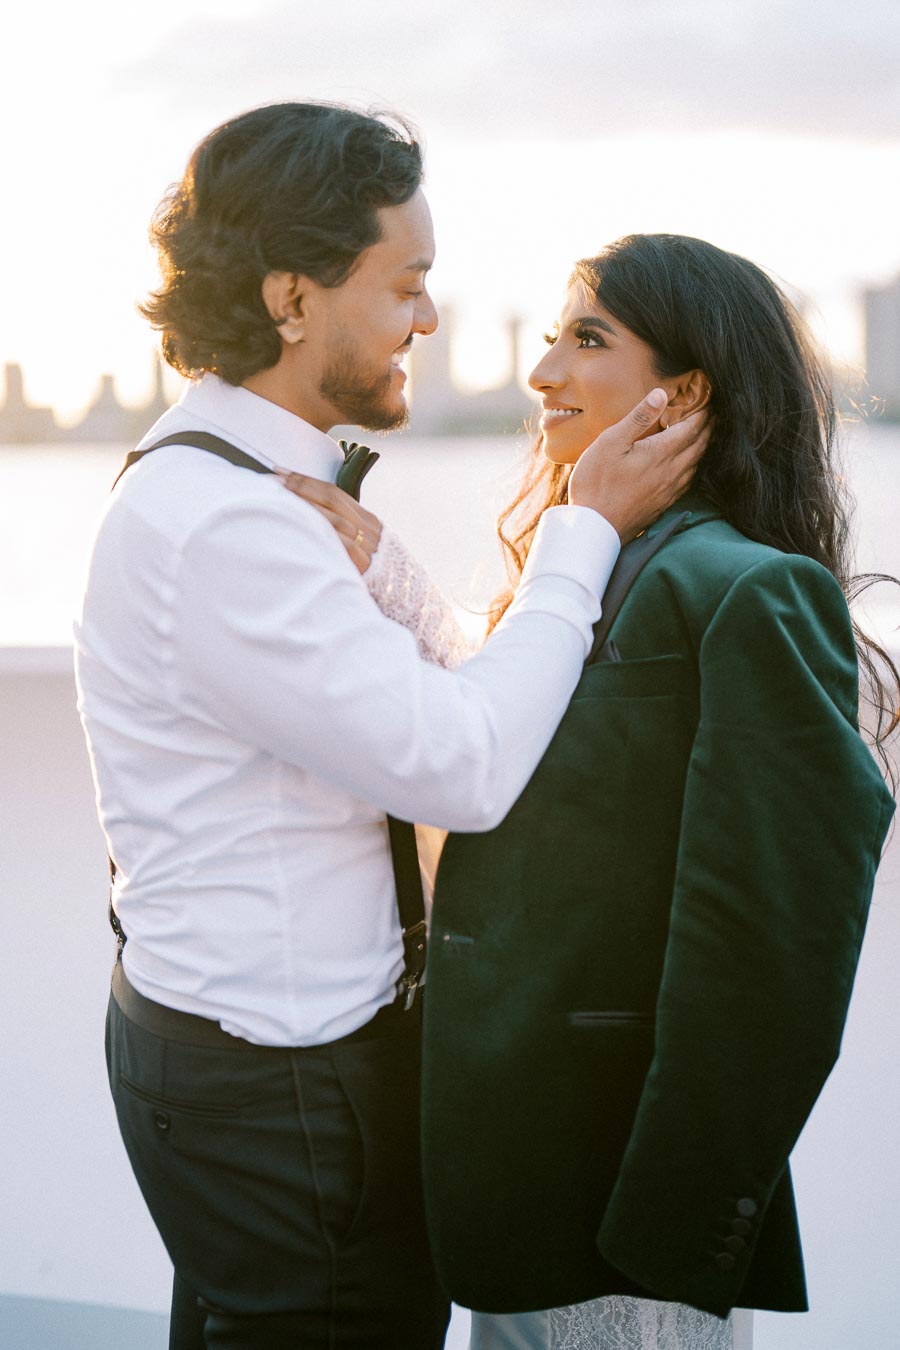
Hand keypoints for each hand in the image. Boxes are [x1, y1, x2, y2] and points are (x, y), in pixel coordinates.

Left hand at [278, 473, 382, 573]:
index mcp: (368, 520)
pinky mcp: (362, 564)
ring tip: (283, 498)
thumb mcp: (364, 543)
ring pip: (336, 519)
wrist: (399, 592)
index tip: (283, 473)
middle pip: (333, 500)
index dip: (308, 481)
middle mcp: (368, 528)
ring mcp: (366, 545)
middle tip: (277, 479)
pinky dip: (323, 533)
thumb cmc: (375, 570)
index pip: (335, 493)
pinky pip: (342, 544)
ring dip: (308, 506)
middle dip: (303, 487)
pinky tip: (303, 526)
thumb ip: (344, 529)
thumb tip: (307, 515)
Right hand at [567, 389, 710, 542]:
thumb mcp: (610, 442)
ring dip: (704, 446)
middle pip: (700, 445)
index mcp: (661, 453)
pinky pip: (688, 481)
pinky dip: (694, 466)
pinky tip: (689, 466)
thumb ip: (638, 418)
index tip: (709, 399)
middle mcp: (671, 472)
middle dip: (708, 427)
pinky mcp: (664, 504)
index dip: (703, 412)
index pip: (692, 428)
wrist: (596, 527)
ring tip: (704, 435)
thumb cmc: (597, 483)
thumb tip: (661, 394)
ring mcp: (669, 490)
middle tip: (712, 413)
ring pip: (697, 464)